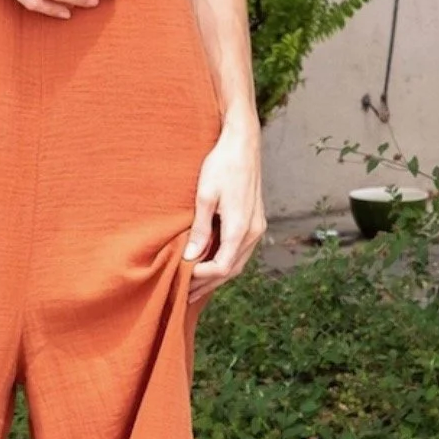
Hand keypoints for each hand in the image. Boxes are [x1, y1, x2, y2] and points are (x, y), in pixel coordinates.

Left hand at [181, 116, 266, 297]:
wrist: (242, 144)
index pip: (222, 267)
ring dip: (217, 275)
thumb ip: (200, 229)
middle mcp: (253, 232)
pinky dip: (225, 261)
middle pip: (232, 270)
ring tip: (194, 285)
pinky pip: (240, 250)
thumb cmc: (222, 165)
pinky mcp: (255, 221)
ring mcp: (257, 227)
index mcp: (241, 228)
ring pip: (238, 262)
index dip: (201, 278)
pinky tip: (209, 263)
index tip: (181, 279)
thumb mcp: (205, 196)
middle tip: (184, 294)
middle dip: (208, 283)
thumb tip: (191, 257)